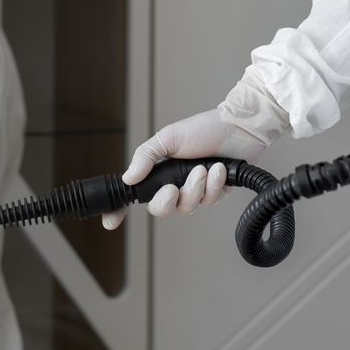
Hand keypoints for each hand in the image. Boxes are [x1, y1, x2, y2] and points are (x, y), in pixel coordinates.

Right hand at [101, 107, 272, 230]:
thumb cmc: (204, 128)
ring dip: (196, 188)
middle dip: (167, 200)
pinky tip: (218, 169)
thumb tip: (128, 177)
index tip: (111, 222)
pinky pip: (208, 201)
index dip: (120, 210)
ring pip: (187, 207)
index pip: (135, 194)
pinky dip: (214, 185)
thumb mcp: (168, 137)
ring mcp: (195, 190)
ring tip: (204, 168)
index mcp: (159, 170)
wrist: (239, 127)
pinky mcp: (215, 193)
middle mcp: (175, 183)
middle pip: (161, 208)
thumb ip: (146, 157)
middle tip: (173, 188)